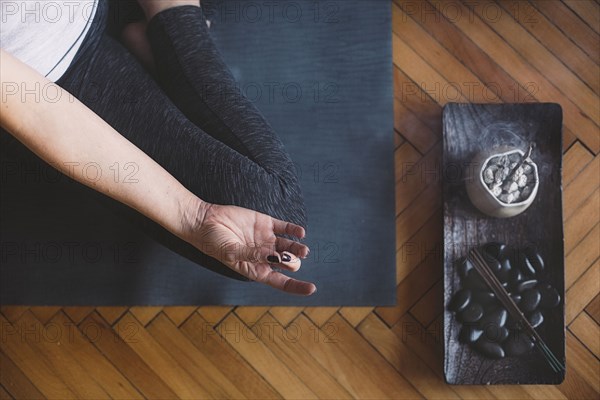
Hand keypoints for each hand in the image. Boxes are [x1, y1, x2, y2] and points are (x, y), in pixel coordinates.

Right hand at [183, 201, 315, 295]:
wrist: (205, 221)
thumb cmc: (214, 243)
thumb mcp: (232, 252)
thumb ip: (253, 255)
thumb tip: (275, 258)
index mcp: (257, 269)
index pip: (281, 282)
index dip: (297, 286)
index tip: (312, 289)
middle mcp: (265, 256)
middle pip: (289, 264)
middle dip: (292, 263)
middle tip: (287, 259)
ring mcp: (268, 239)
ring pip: (290, 246)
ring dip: (298, 249)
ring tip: (303, 250)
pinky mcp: (267, 223)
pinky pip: (286, 228)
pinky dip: (295, 231)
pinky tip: (300, 233)